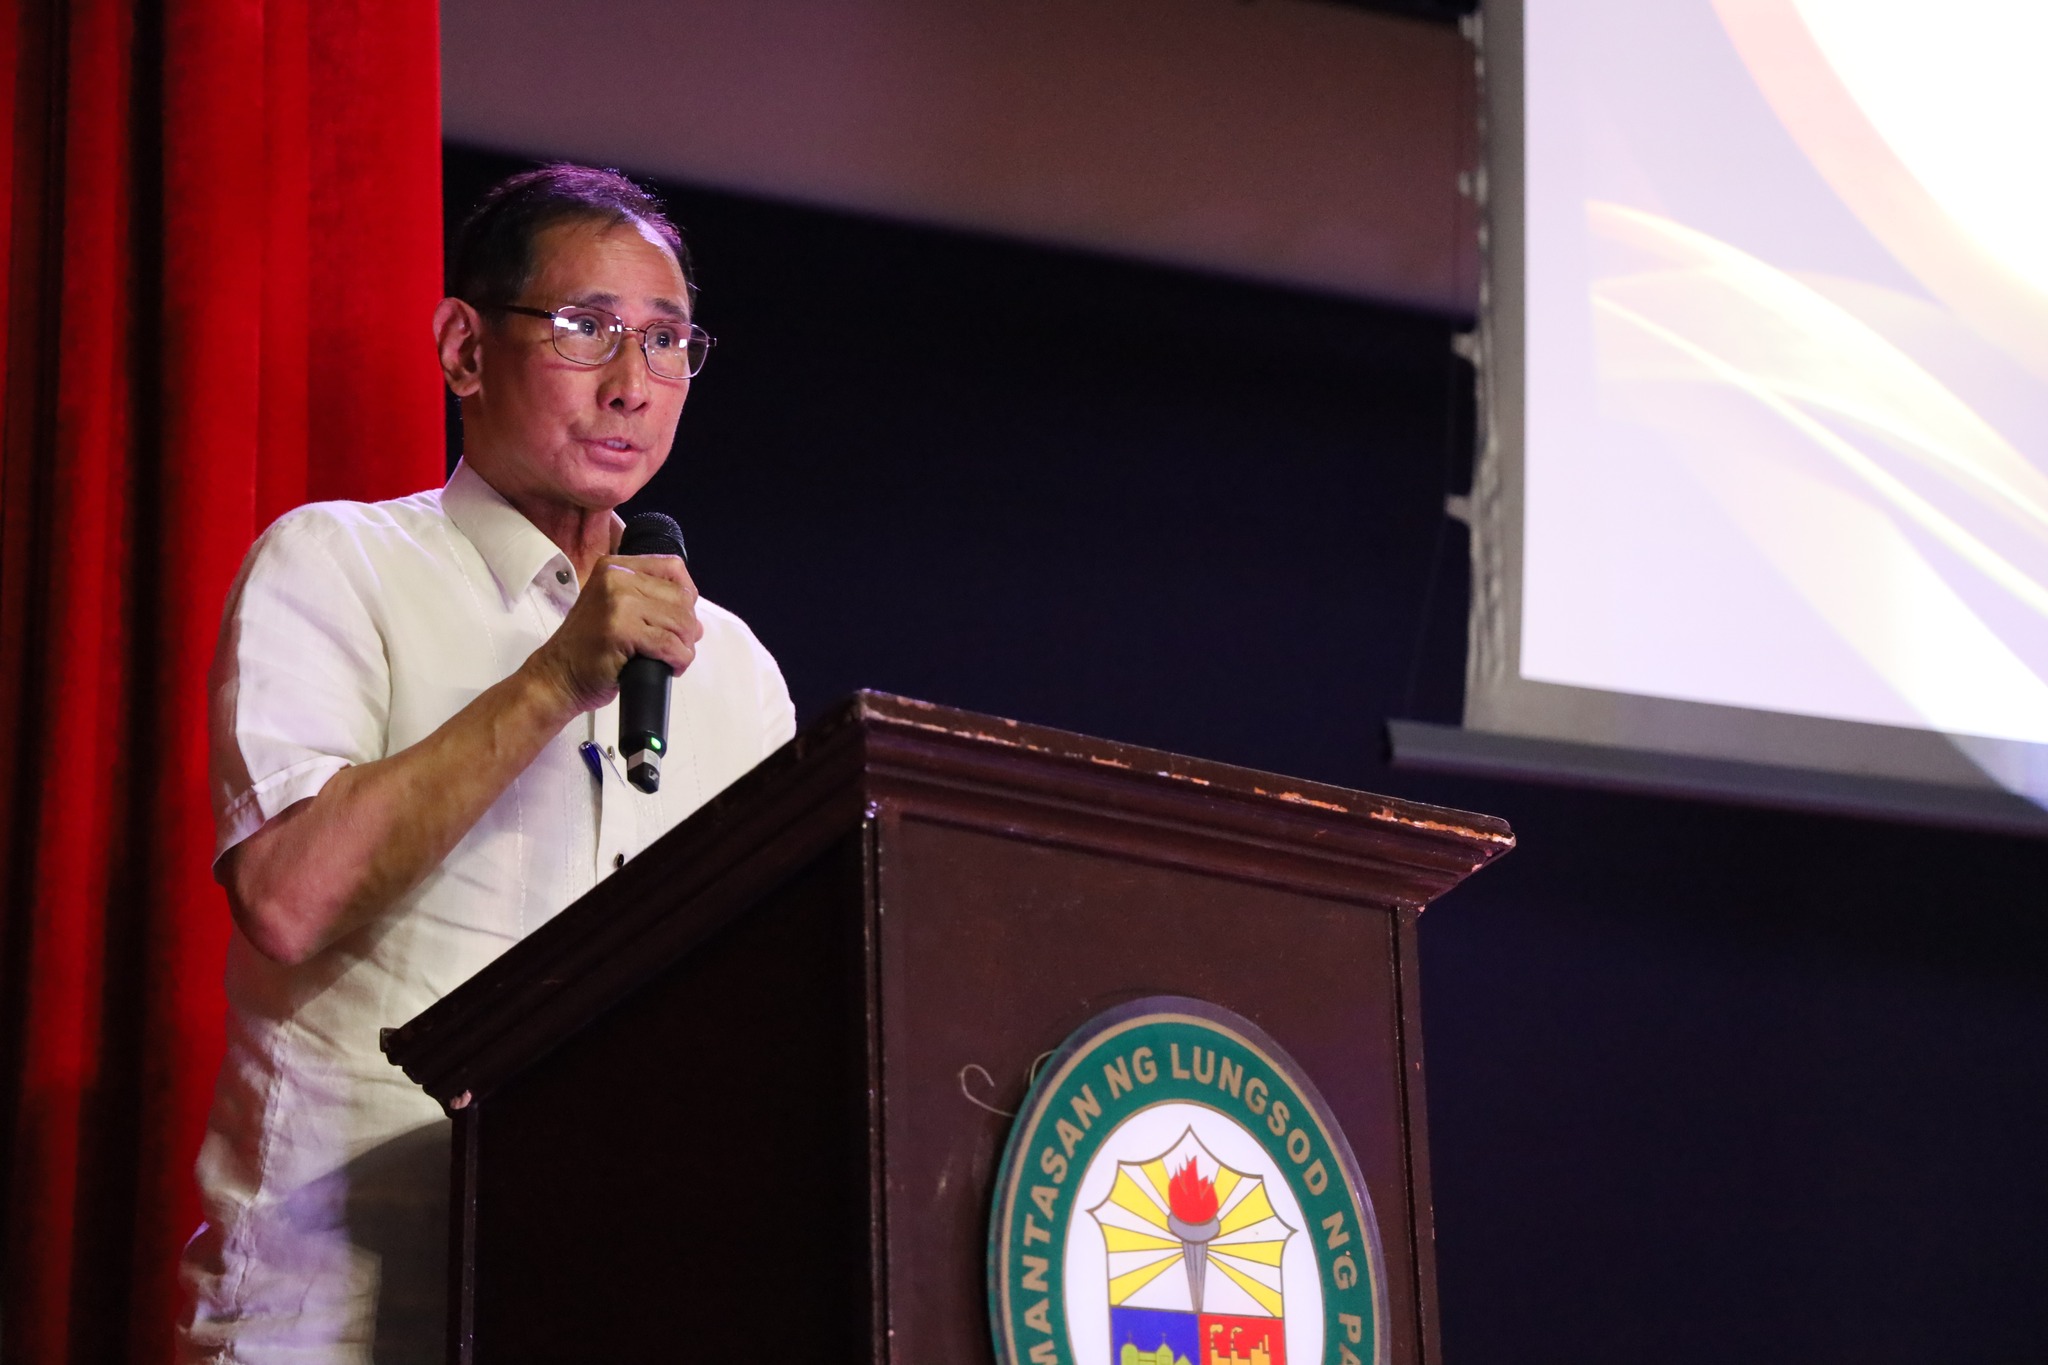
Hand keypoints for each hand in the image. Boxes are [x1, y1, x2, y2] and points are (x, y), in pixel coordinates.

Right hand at [525, 554, 700, 714]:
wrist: (557, 675)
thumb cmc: (589, 648)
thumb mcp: (614, 608)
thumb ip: (649, 602)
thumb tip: (696, 621)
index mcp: (616, 567)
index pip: (673, 567)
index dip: (686, 595)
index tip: (680, 618)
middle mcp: (616, 578)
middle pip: (682, 596)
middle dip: (687, 627)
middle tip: (673, 646)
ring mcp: (618, 603)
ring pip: (681, 621)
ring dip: (684, 646)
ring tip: (670, 658)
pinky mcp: (621, 631)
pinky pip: (670, 644)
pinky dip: (678, 660)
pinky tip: (670, 668)